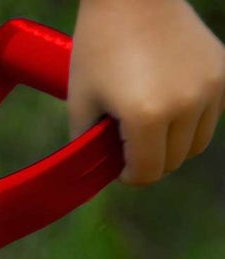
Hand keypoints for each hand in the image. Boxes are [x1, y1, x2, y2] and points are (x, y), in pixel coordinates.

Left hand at [70, 0, 224, 184]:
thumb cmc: (99, 49)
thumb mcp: (82, 106)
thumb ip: (90, 148)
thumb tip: (99, 175)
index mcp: (148, 116)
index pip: (146, 173)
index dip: (127, 175)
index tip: (116, 162)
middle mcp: (187, 104)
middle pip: (173, 162)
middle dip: (148, 159)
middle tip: (127, 138)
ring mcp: (211, 86)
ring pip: (196, 143)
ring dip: (172, 143)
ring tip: (147, 120)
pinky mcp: (223, 71)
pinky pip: (211, 116)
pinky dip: (191, 119)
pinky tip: (168, 100)